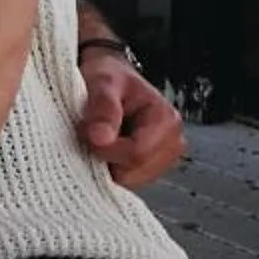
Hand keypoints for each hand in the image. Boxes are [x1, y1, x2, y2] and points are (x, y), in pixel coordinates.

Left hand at [77, 48, 185, 189]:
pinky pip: (125, 180)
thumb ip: (103, 108)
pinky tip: (104, 148)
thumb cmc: (108, 77)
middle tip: (90, 133)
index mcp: (167, 120)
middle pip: (133, 173)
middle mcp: (172, 143)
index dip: (105, 149)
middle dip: (105, 158)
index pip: (136, 154)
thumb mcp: (103, 83)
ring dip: (106, 163)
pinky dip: (109, 168)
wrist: (110, 78)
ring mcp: (163, 159)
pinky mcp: (149, 168)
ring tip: (100, 137)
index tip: (86, 131)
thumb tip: (100, 138)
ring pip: (128, 181)